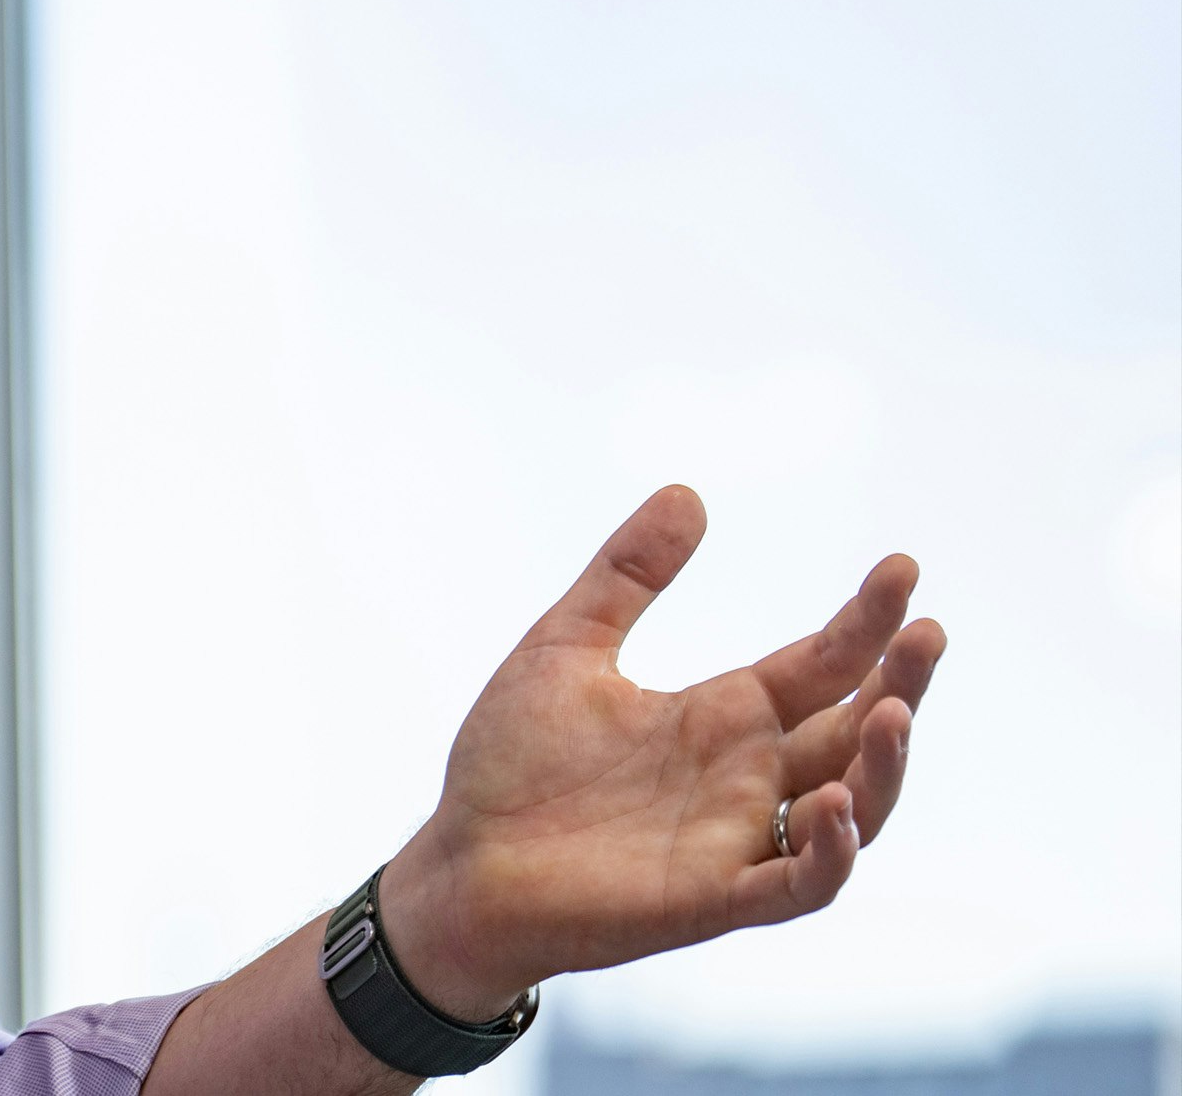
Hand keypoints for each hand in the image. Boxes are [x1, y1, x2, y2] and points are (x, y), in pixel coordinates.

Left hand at [379, 485, 945, 1017]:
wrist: (461, 860)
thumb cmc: (511, 764)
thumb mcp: (566, 647)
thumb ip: (626, 576)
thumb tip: (687, 490)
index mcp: (723, 717)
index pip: (821, 665)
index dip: (865, 622)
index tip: (902, 568)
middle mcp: (746, 777)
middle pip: (855, 732)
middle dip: (900, 684)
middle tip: (926, 633)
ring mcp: (736, 840)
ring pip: (853, 811)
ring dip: (882, 767)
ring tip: (895, 711)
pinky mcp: (711, 897)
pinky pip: (798, 885)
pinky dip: (828, 853)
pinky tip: (833, 805)